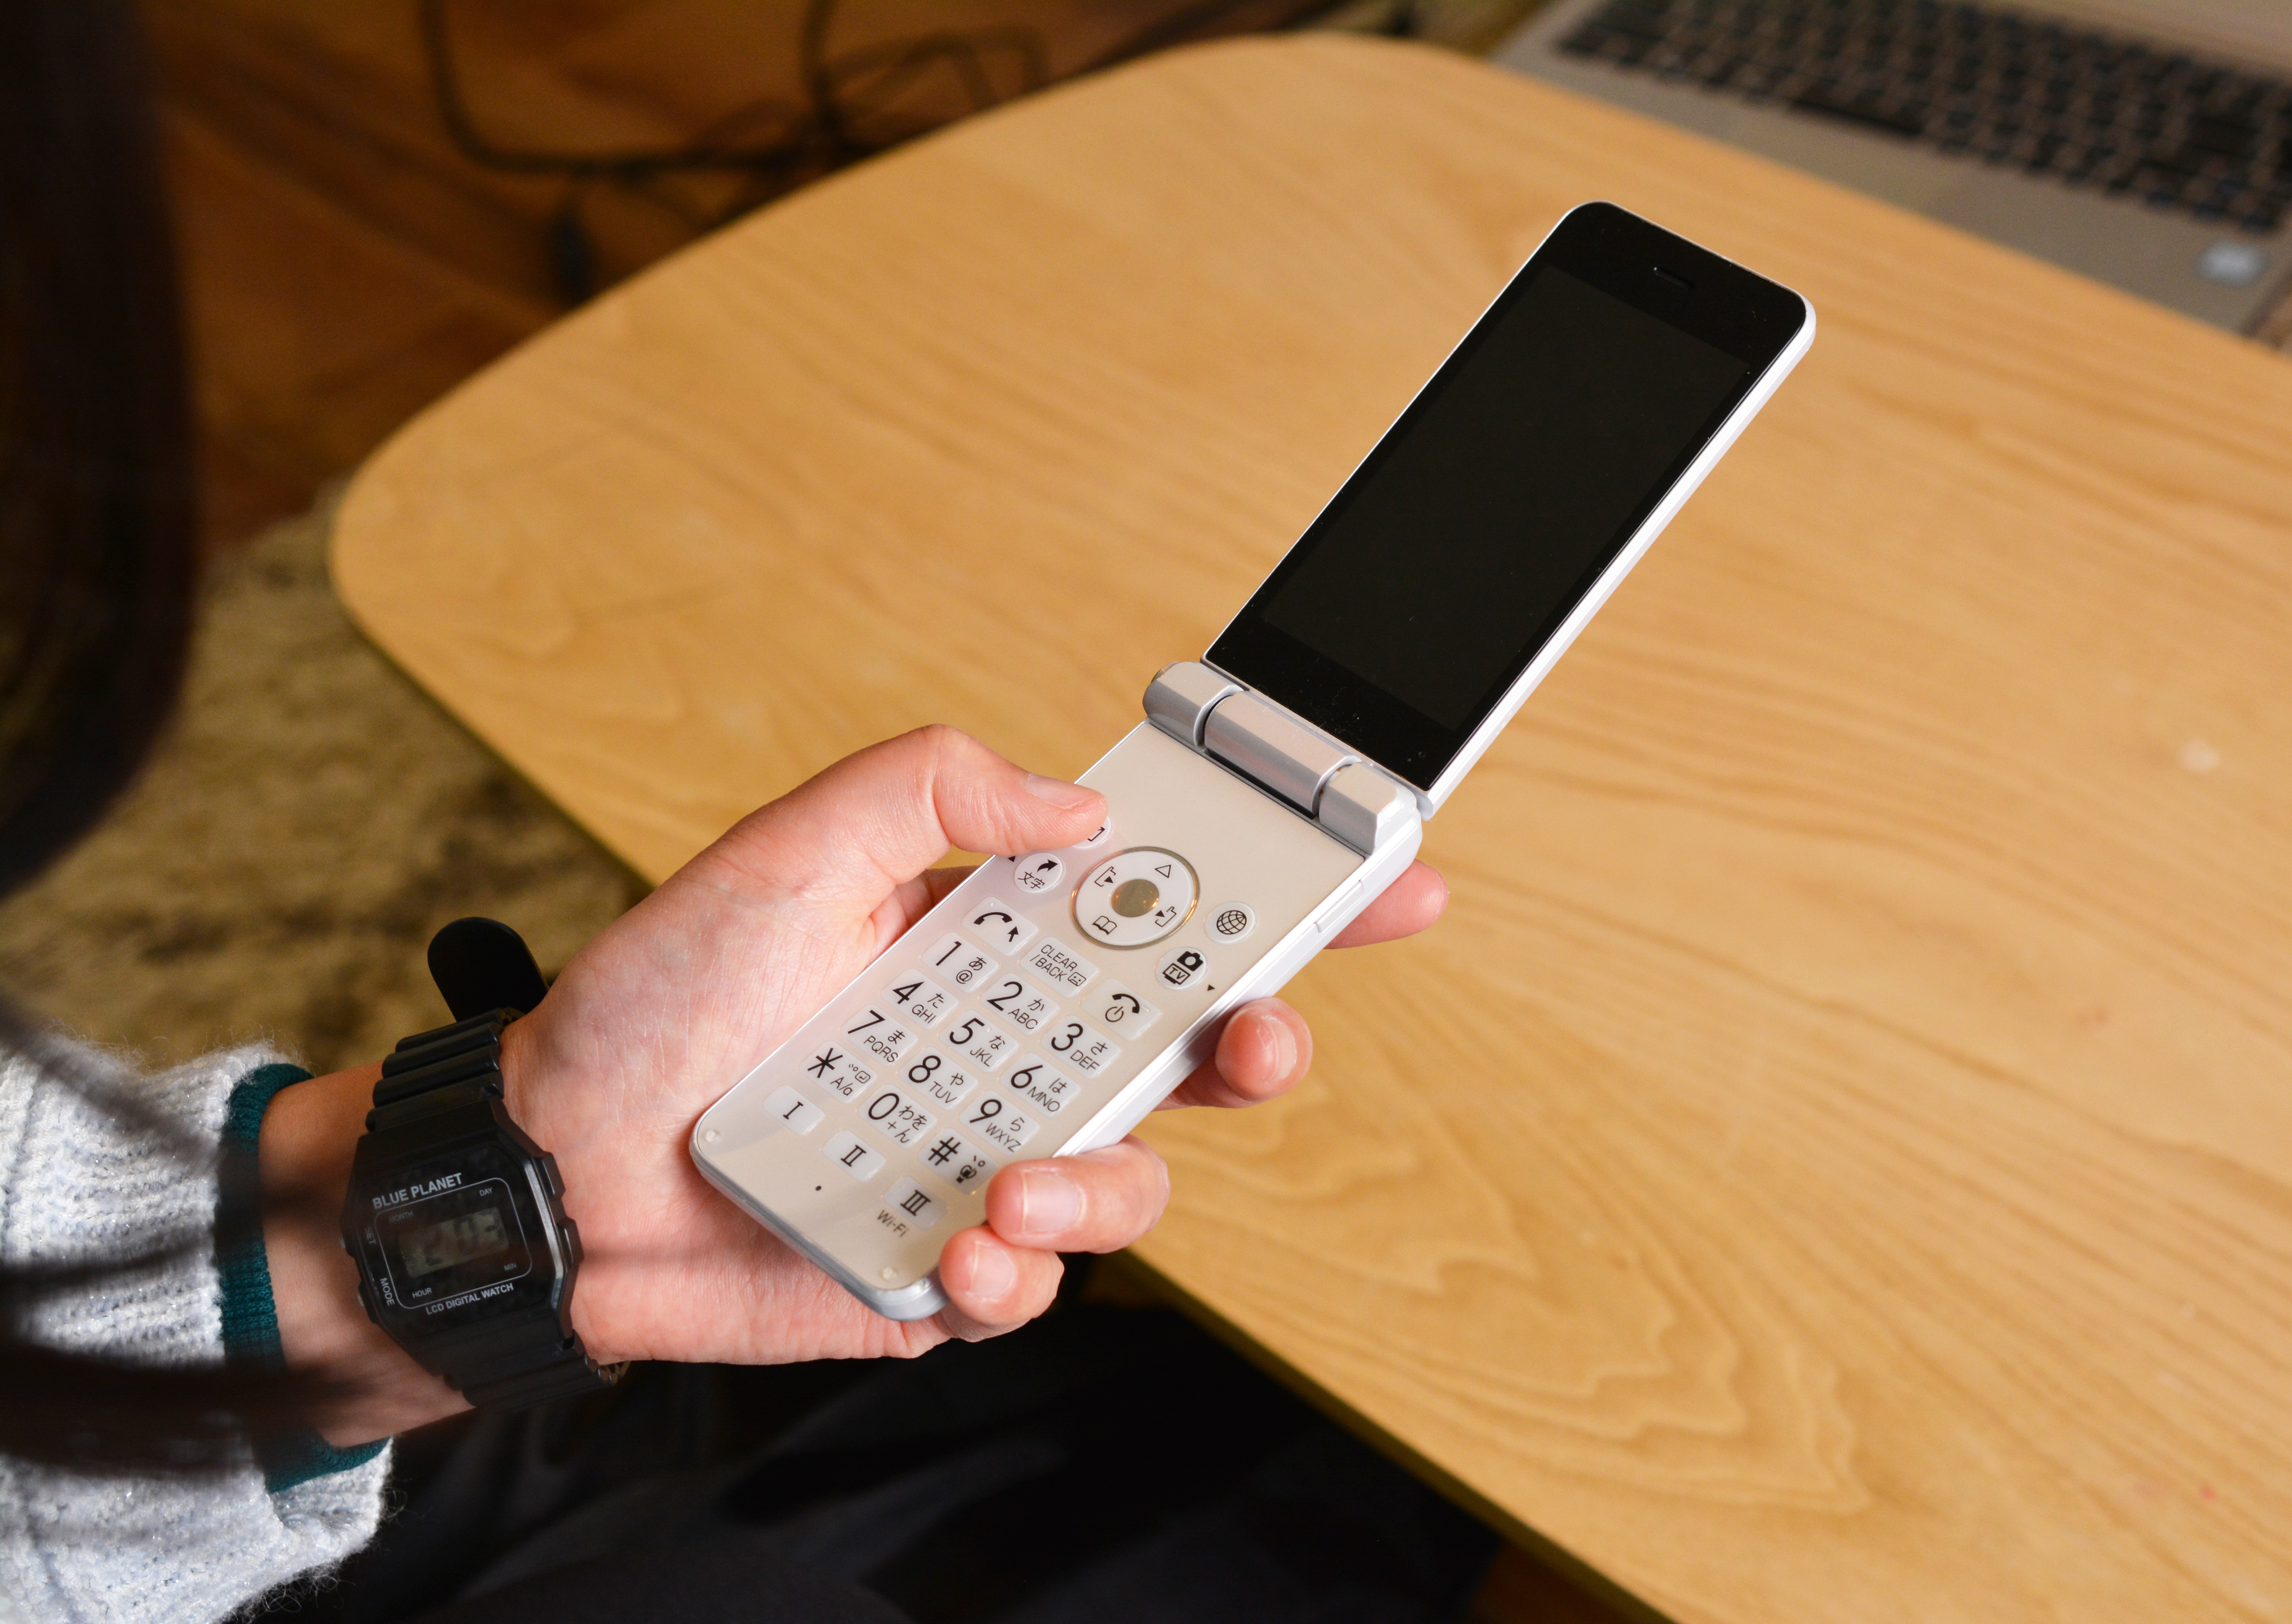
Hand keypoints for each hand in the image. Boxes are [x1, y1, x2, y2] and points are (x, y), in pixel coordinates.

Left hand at [262, 726, 1443, 1441]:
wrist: (552, 1168)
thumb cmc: (653, 1005)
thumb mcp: (783, 850)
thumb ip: (928, 790)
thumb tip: (1076, 807)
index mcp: (987, 948)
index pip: (1163, 912)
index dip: (1286, 899)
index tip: (1388, 880)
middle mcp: (1003, 1056)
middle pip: (1190, 1051)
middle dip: (1258, 1044)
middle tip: (1254, 1038)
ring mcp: (981, 1165)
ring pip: (1130, 1181)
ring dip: (1099, 1187)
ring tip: (1004, 1188)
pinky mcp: (943, 1272)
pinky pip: (1033, 1287)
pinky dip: (1010, 1275)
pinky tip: (950, 1247)